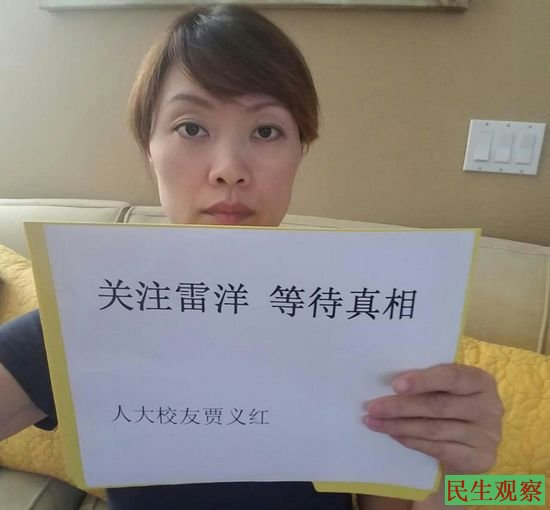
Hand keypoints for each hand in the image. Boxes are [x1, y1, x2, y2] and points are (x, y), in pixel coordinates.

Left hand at [363, 363, 502, 473]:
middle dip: (400, 406)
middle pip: (438, 405)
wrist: (472, 442)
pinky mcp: (480, 459)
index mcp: (481, 381)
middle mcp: (490, 407)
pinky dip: (411, 440)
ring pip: (434, 429)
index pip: (451, 377)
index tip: (395, 385)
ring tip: (374, 422)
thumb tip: (386, 382)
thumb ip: (428, 382)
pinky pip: (438, 448)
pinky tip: (393, 434)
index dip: (422, 380)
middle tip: (372, 407)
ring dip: (399, 425)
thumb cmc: (452, 403)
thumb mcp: (447, 388)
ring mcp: (487, 435)